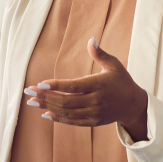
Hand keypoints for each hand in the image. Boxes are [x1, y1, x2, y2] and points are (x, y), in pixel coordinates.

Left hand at [24, 37, 148, 139]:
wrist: (133, 105)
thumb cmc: (122, 81)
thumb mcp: (114, 65)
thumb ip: (100, 54)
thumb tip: (91, 39)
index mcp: (100, 85)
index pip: (74, 86)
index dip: (57, 86)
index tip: (41, 83)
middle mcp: (96, 101)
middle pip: (66, 101)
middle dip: (45, 96)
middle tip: (29, 91)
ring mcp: (94, 113)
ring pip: (67, 112)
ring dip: (47, 107)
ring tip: (32, 102)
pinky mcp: (93, 122)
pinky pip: (72, 121)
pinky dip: (58, 118)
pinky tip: (45, 113)